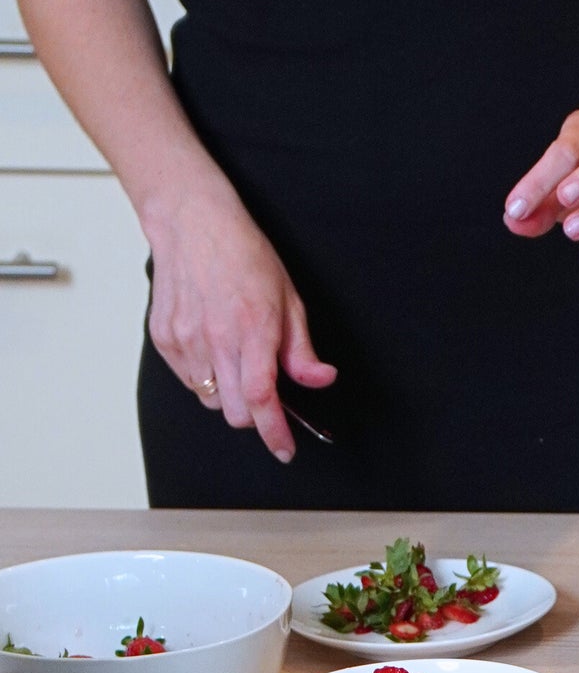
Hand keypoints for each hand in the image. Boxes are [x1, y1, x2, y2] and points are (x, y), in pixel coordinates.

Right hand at [143, 180, 335, 464]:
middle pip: (235, 413)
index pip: (263, 400)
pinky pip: (189, 381)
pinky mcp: (165, 338)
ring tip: (237, 361)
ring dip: (230, 395)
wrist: (192, 223)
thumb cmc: (244, 255)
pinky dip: (206, 378)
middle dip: (255, 416)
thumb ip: (302, 350)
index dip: (275, 432)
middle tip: (266, 397)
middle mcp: (214, 339)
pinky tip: (214, 349)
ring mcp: (185, 340)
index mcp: (251, 330)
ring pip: (211, 400)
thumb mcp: (289, 299)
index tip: (285, 449)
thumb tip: (319, 380)